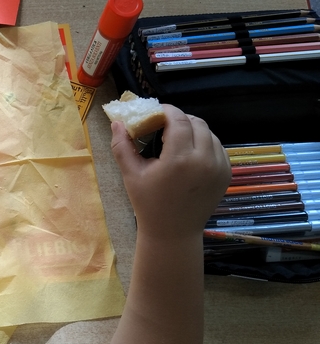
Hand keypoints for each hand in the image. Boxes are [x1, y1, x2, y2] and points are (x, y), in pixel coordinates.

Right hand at [110, 105, 230, 240]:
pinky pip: (218, 148)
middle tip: (164, 126)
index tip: (156, 112)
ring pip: (209, 133)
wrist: (173, 232)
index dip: (167, 111)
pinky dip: (205, 143)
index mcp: (179, 159)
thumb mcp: (131, 175)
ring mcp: (219, 167)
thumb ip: (122, 146)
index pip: (178, 119)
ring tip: (177, 140)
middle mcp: (204, 159)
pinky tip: (190, 153)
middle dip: (180, 119)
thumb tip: (116, 122)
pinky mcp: (226, 173)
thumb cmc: (149, 204)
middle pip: (196, 122)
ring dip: (193, 130)